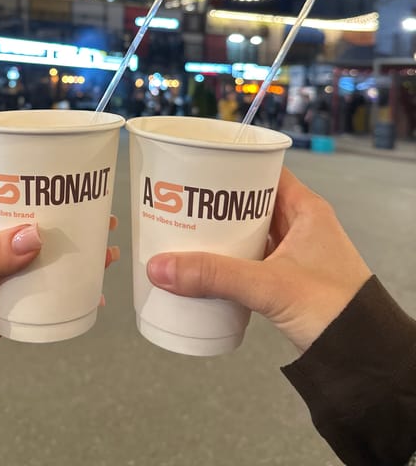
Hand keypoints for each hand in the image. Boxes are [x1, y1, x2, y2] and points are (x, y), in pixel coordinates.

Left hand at [0, 202, 118, 394]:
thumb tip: (37, 235)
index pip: (11, 200)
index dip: (42, 192)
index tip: (75, 187)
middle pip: (34, 233)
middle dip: (67, 228)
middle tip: (103, 221)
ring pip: (40, 268)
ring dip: (70, 263)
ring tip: (104, 256)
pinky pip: (36, 303)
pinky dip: (61, 299)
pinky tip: (86, 298)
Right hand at [146, 168, 371, 352]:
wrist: (363, 358)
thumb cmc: (333, 309)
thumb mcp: (269, 286)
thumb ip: (215, 276)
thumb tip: (161, 267)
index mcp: (306, 210)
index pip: (264, 172)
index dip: (234, 166)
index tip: (199, 168)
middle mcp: (301, 225)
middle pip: (251, 202)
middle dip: (217, 203)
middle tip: (183, 200)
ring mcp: (294, 253)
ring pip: (250, 232)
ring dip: (222, 234)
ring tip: (186, 229)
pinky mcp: (287, 279)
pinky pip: (251, 258)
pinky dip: (230, 259)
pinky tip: (206, 265)